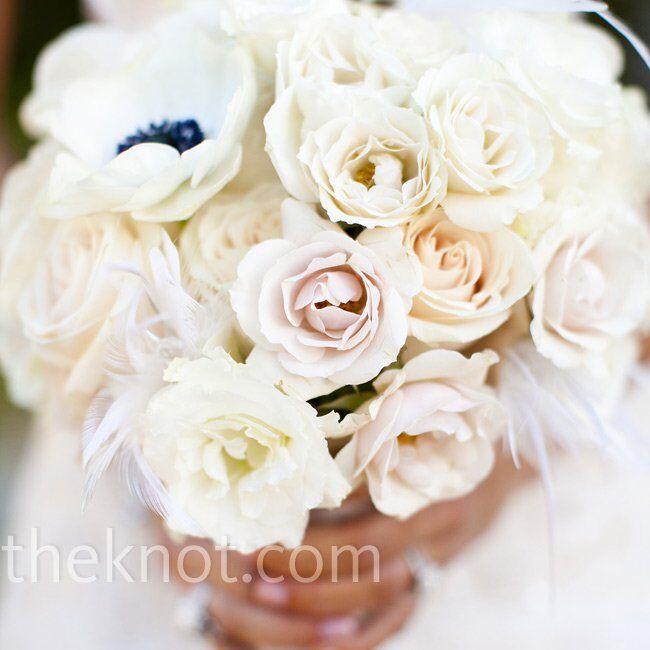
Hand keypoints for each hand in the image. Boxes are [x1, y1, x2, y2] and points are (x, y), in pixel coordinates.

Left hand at [166, 453, 530, 648]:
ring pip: (378, 609)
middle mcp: (440, 537)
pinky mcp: (434, 580)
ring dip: (319, 612)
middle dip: (306, 579)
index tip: (263, 535)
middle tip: (254, 575)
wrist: (504, 464)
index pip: (368, 534)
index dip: (315, 542)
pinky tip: (310, 629)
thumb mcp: (422, 426)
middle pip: (367, 575)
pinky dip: (353, 633)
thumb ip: (373, 442)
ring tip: (268, 601)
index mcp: (437, 493)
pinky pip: (393, 621)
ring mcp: (439, 564)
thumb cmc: (453, 433)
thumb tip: (302, 455)